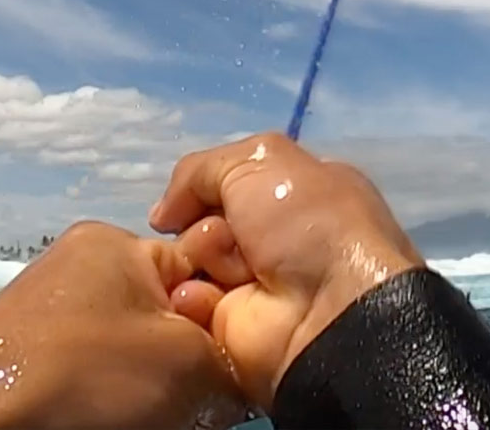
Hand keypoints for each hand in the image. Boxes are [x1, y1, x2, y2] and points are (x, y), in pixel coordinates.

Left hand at [0, 221, 248, 429]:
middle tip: (188, 400)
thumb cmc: (88, 378)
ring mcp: (50, 307)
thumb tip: (239, 378)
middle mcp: (81, 263)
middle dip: (185, 361)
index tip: (228, 365)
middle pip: (168, 313)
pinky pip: (94, 367)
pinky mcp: (27, 349)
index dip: (226, 321)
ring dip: (151, 385)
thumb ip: (234, 361)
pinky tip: (115, 419)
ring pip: (134, 348)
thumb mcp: (188, 367)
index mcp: (118, 243)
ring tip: (148, 415)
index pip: (204, 270)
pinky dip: (111, 396)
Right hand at [149, 132, 423, 406]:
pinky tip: (207, 297)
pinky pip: (185, 303)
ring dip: (198, 255)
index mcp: (291, 195)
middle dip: (202, 222)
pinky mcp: (226, 328)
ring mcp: (248, 284)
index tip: (193, 196)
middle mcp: (270, 238)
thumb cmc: (304, 221)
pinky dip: (190, 297)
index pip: (225, 184)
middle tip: (226, 235)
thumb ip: (201, 170)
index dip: (204, 187)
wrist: (327, 307)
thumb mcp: (260, 161)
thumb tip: (163, 216)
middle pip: (201, 221)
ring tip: (230, 268)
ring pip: (188, 259)